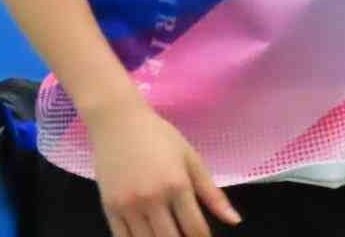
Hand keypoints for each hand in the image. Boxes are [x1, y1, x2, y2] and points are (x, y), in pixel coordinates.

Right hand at [86, 96, 242, 236]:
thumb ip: (212, 192)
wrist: (118, 120)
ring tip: (168, 233)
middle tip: (186, 234)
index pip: (195, 229)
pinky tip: (147, 236)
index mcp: (177, 184)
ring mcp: (129, 206)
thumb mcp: (190, 157)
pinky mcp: (110, 209)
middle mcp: (153, 199)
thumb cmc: (158, 136)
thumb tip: (235, 220)